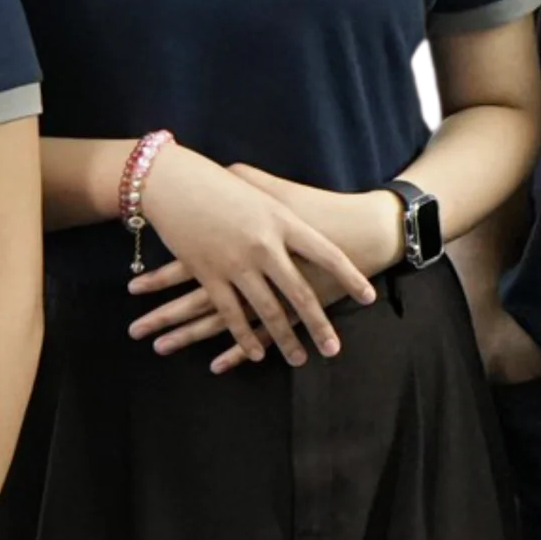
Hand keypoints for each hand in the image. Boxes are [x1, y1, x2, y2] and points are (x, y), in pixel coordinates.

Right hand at [123, 151, 375, 366]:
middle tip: (333, 348)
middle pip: (300, 292)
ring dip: (285, 339)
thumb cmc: (217, 181)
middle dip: (320, 325)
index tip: (367, 297)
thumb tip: (304, 224)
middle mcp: (264, 245)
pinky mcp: (209, 274)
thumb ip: (281, 209)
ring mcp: (236, 263)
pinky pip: (232, 314)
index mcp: (282, 220)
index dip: (350, 277)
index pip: (327, 253)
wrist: (172, 181)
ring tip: (300, 359)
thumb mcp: (259, 190)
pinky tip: (257, 353)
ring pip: (268, 310)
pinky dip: (245, 337)